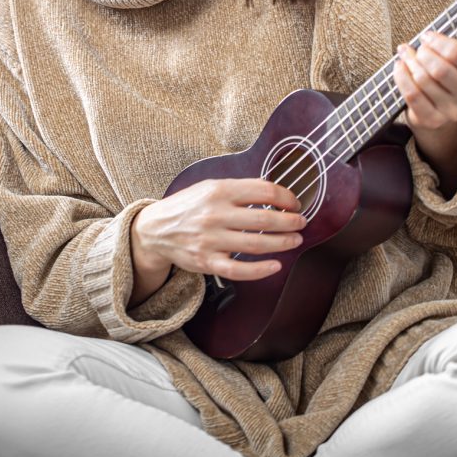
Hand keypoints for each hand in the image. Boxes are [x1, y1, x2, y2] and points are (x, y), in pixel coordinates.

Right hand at [132, 178, 305, 291]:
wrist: (154, 229)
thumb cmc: (187, 206)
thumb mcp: (209, 187)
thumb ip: (238, 189)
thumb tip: (275, 194)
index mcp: (218, 190)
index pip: (264, 191)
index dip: (287, 198)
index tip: (295, 203)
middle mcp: (215, 214)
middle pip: (265, 220)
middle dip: (290, 222)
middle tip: (301, 223)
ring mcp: (211, 240)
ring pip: (257, 245)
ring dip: (283, 243)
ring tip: (295, 240)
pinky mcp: (207, 261)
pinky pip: (240, 270)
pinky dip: (261, 270)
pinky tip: (276, 266)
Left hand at [394, 31, 456, 188]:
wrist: (440, 107)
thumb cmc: (447, 71)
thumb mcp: (456, 55)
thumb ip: (449, 41)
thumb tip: (428, 34)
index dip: (437, 41)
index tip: (427, 36)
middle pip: (439, 68)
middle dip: (422, 53)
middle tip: (415, 48)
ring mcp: (453, 111)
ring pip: (423, 79)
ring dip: (409, 62)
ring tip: (405, 55)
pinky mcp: (433, 120)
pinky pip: (412, 95)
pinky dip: (401, 77)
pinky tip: (398, 67)